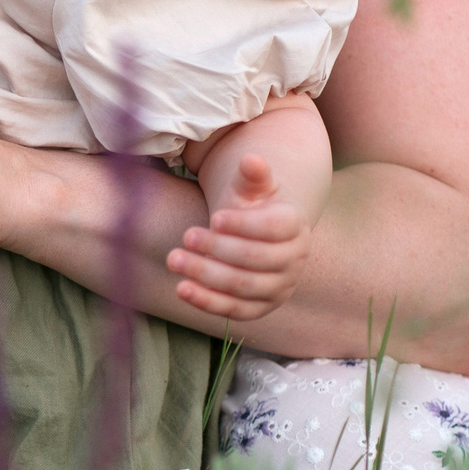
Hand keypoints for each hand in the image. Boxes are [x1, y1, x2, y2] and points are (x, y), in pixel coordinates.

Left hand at [165, 153, 308, 321]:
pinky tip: (182, 289)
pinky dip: (207, 301)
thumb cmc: (254, 207)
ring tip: (174, 259)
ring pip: (243, 286)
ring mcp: (279, 288)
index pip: (273, 229)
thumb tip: (250, 159)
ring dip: (206, 275)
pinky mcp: (260, 308)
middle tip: (186, 236)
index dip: (244, 225)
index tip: (215, 218)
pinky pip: (234, 310)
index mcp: (295, 226)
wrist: (260, 237)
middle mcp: (293, 260)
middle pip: (255, 259)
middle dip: (218, 248)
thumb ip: (252, 175)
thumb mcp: (254, 188)